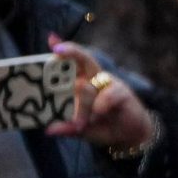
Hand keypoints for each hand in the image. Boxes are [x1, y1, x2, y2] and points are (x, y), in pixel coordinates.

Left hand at [45, 35, 156, 152]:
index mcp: (81, 82)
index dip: (62, 50)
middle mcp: (94, 79)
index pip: (70, 64)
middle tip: (57, 50)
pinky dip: (99, 107)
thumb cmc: (102, 126)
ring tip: (81, 123)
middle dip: (70, 51)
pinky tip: (100, 115)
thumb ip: (66, 127)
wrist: (129, 137)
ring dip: (82, 108)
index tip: (51, 40)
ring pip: (87, 87)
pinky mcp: (121, 91)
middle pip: (82, 58)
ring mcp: (108, 83)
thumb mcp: (79, 129)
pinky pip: (105, 96)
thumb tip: (48, 129)